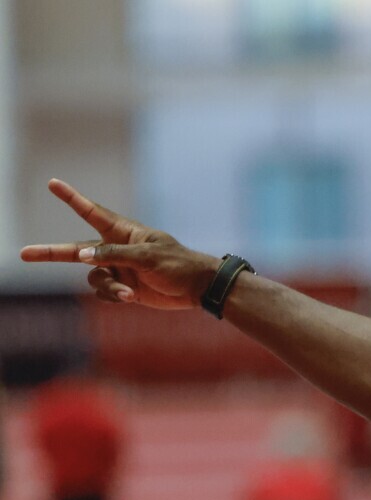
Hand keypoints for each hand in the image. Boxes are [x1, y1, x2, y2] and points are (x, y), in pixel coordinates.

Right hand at [19, 179, 220, 308]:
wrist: (198, 289)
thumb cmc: (178, 264)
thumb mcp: (148, 256)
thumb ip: (114, 254)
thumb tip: (83, 255)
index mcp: (124, 232)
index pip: (93, 212)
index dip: (72, 199)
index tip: (53, 183)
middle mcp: (116, 249)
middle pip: (76, 250)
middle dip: (52, 253)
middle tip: (24, 254)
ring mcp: (119, 269)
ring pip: (93, 277)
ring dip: (107, 285)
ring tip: (129, 291)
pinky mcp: (124, 287)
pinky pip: (105, 292)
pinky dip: (114, 295)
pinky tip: (131, 297)